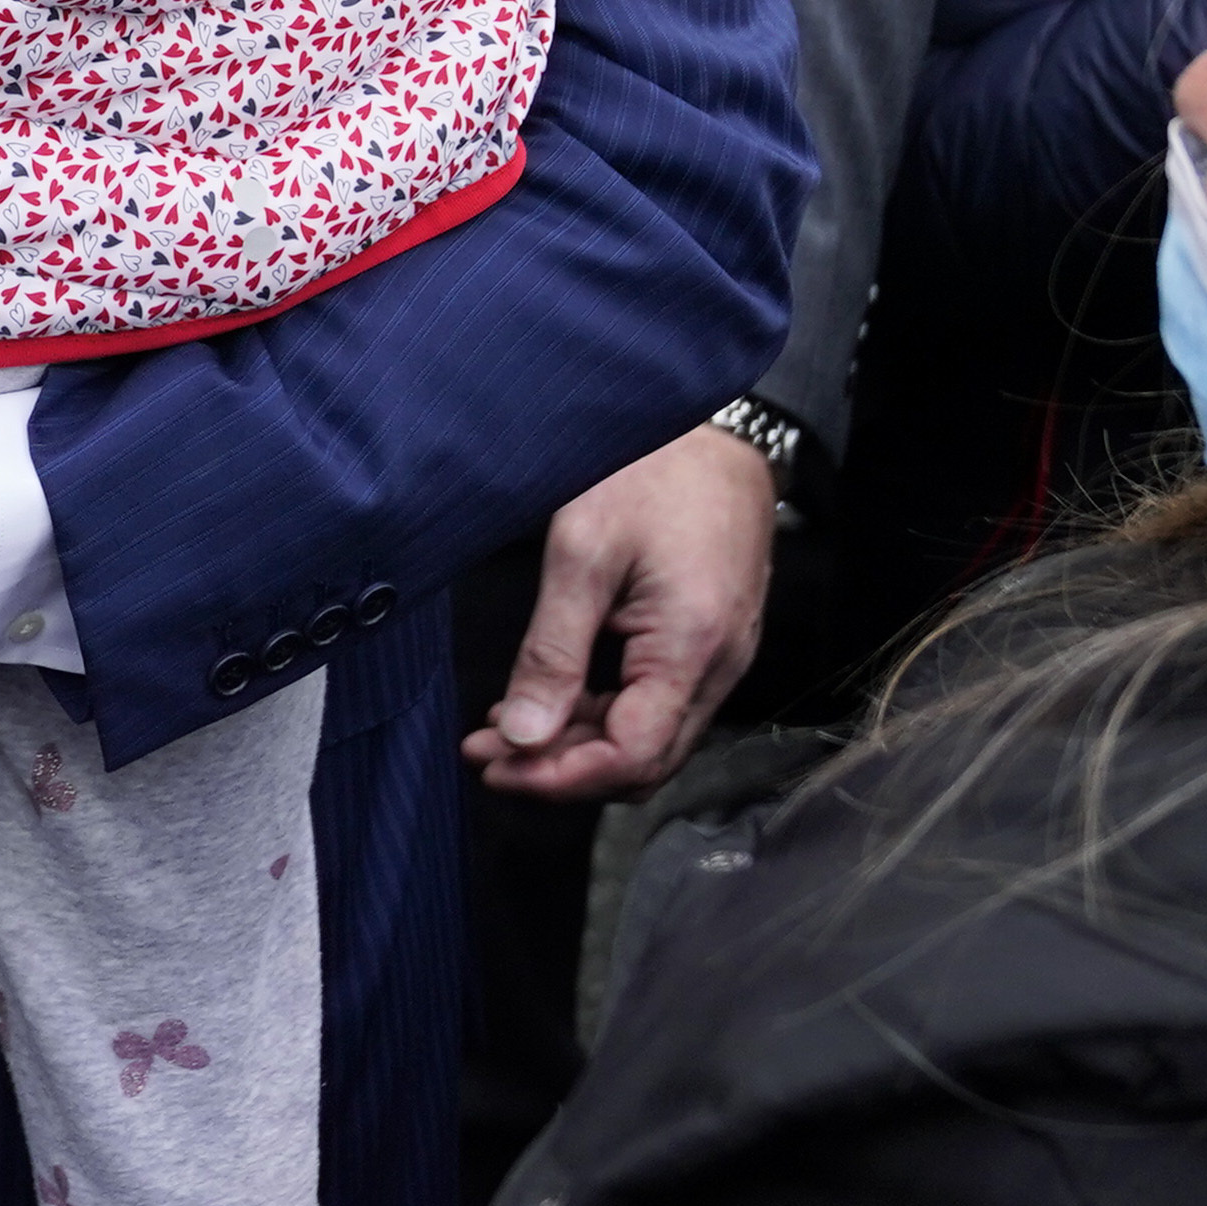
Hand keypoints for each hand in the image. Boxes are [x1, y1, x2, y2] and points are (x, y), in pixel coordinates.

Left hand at [467, 422, 775, 802]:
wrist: (714, 428)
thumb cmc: (650, 471)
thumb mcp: (581, 552)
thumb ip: (552, 652)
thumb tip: (523, 737)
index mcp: (691, 648)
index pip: (630, 757)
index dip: (559, 778)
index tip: (494, 767)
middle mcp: (720, 668)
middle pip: (642, 761)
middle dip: (560, 770)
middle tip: (485, 755)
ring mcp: (721, 659)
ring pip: (649, 739)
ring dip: (578, 746)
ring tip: (503, 731)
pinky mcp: (710, 644)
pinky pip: (658, 705)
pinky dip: (603, 715)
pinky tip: (551, 699)